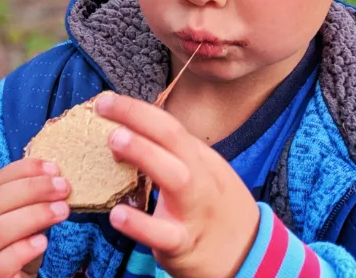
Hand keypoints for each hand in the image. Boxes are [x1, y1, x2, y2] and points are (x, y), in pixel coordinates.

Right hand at [0, 158, 71, 277]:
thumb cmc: (10, 258)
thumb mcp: (14, 228)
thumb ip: (24, 206)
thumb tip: (53, 180)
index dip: (22, 171)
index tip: (52, 168)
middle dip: (31, 189)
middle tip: (62, 187)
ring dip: (32, 216)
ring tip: (61, 211)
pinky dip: (22, 250)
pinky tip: (42, 242)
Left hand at [94, 93, 259, 277]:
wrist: (250, 254)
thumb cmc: (216, 208)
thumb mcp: (204, 173)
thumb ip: (172, 155)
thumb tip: (128, 132)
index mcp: (200, 158)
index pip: (170, 125)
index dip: (137, 110)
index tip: (106, 100)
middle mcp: (200, 177)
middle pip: (174, 138)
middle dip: (139, 117)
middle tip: (105, 106)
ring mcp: (194, 210)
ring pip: (176, 178)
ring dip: (145, 154)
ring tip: (115, 140)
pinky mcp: (185, 245)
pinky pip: (164, 234)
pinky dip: (141, 224)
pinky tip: (117, 215)